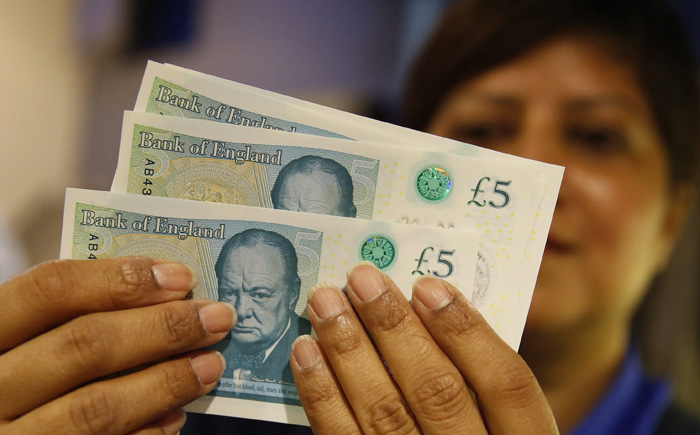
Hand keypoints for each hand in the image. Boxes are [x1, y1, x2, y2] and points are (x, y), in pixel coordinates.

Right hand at [0, 257, 235, 434]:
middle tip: (216, 317)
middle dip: (162, 328)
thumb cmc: (16, 381)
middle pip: (83, 345)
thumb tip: (162, 298)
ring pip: (96, 408)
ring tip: (211, 365)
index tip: (181, 276)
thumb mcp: (23, 343)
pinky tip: (175, 416)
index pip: (49, 290)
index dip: (119, 278)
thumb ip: (67, 322)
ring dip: (166, 382)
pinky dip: (146, 434)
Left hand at [290, 263, 557, 433]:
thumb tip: (426, 306)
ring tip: (325, 302)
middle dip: (394, 328)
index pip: (505, 384)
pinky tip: (307, 352)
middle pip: (437, 392)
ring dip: (349, 349)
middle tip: (361, 278)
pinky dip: (321, 393)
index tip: (428, 286)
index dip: (467, 331)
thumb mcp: (503, 425)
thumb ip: (478, 381)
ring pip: (385, 413)